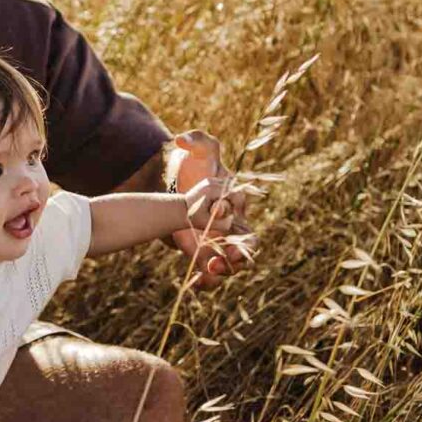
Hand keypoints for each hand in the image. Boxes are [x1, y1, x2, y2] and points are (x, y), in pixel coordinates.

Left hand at [169, 129, 254, 285]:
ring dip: (222, 271)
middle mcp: (231, 226)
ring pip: (229, 264)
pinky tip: (195, 282)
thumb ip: (197, 140)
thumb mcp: (197, 148)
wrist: (177, 184)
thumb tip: (182, 139)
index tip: (217, 215)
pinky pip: (211, 271)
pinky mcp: (202, 251)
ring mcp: (217, 241)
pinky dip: (206, 280)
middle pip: (245, 248)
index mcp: (236, 205)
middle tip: (227, 259)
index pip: (244, 217)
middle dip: (239, 256)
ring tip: (209, 272)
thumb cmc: (195, 164)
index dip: (235, 222)